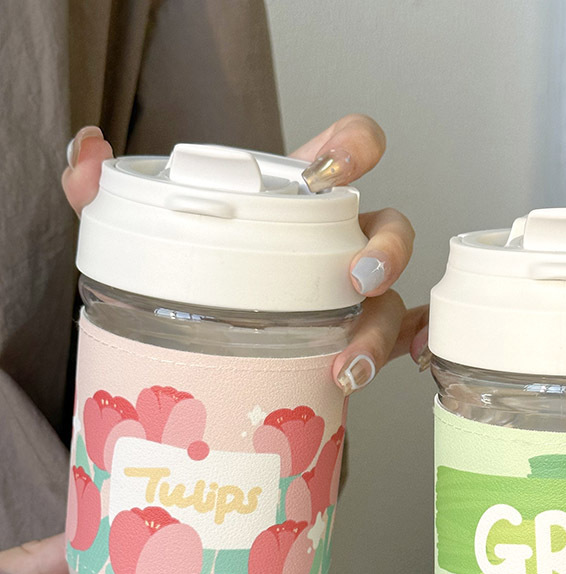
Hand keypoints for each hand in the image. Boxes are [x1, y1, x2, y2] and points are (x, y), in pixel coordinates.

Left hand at [62, 117, 429, 393]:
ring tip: (348, 364)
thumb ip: (109, 193)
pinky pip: (403, 337)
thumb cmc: (200, 271)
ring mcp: (355, 295)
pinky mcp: (358, 338)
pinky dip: (412, 346)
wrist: (209, 338)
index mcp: (299, 201)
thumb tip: (83, 154)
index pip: (347, 150)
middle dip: (388, 248)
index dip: (355, 147)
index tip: (336, 169)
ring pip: (394, 297)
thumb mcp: (152, 232)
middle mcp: (338, 243)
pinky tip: (406, 363)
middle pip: (392, 227)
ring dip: (382, 326)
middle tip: (356, 277)